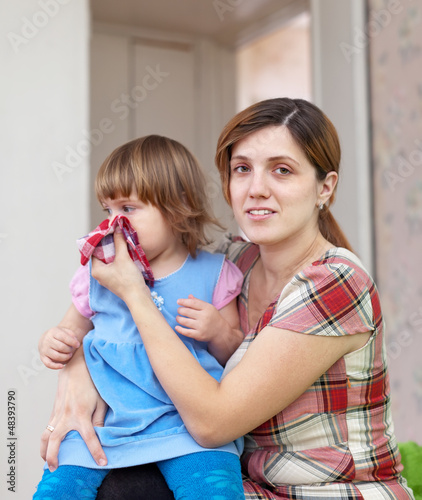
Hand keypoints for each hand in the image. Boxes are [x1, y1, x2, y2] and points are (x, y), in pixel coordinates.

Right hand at [39, 326, 80, 368]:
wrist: (45, 339)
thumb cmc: (58, 336)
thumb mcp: (65, 331)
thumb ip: (71, 334)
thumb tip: (75, 342)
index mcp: (53, 332)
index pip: (64, 337)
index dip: (72, 342)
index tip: (78, 345)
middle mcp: (47, 341)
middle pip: (61, 347)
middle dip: (69, 349)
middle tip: (72, 349)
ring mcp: (44, 349)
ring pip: (56, 356)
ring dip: (65, 357)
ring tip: (69, 355)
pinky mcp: (42, 357)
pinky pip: (48, 364)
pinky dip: (55, 366)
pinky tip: (62, 366)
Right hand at [40, 348, 107, 470]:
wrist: (77, 365)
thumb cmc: (93, 381)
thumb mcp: (101, 400)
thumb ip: (99, 419)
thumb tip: (100, 434)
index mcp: (81, 414)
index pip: (90, 439)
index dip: (96, 452)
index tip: (102, 463)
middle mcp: (67, 416)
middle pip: (55, 442)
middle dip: (54, 457)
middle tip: (57, 468)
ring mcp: (58, 412)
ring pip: (46, 435)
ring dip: (44, 449)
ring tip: (48, 460)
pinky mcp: (55, 408)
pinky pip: (48, 426)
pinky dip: (46, 438)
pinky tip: (50, 443)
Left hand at [91, 230, 147, 303]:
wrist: (138, 296)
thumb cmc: (128, 279)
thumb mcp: (123, 258)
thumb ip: (119, 242)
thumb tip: (117, 228)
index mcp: (96, 270)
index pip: (94, 250)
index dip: (100, 240)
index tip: (106, 231)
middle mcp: (100, 274)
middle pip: (102, 254)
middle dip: (109, 244)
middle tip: (114, 233)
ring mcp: (108, 277)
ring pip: (109, 259)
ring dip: (115, 250)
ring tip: (120, 239)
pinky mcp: (116, 279)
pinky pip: (115, 264)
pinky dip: (119, 257)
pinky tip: (125, 251)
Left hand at [176, 295, 226, 342]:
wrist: (220, 331)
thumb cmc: (212, 317)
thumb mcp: (208, 307)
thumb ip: (198, 302)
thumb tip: (189, 296)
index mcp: (207, 308)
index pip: (192, 303)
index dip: (184, 301)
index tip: (178, 301)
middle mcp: (204, 317)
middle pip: (187, 311)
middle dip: (180, 310)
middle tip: (179, 310)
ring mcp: (201, 326)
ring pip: (185, 321)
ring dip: (178, 319)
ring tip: (178, 317)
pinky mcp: (199, 335)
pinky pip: (186, 332)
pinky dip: (180, 329)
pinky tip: (176, 327)